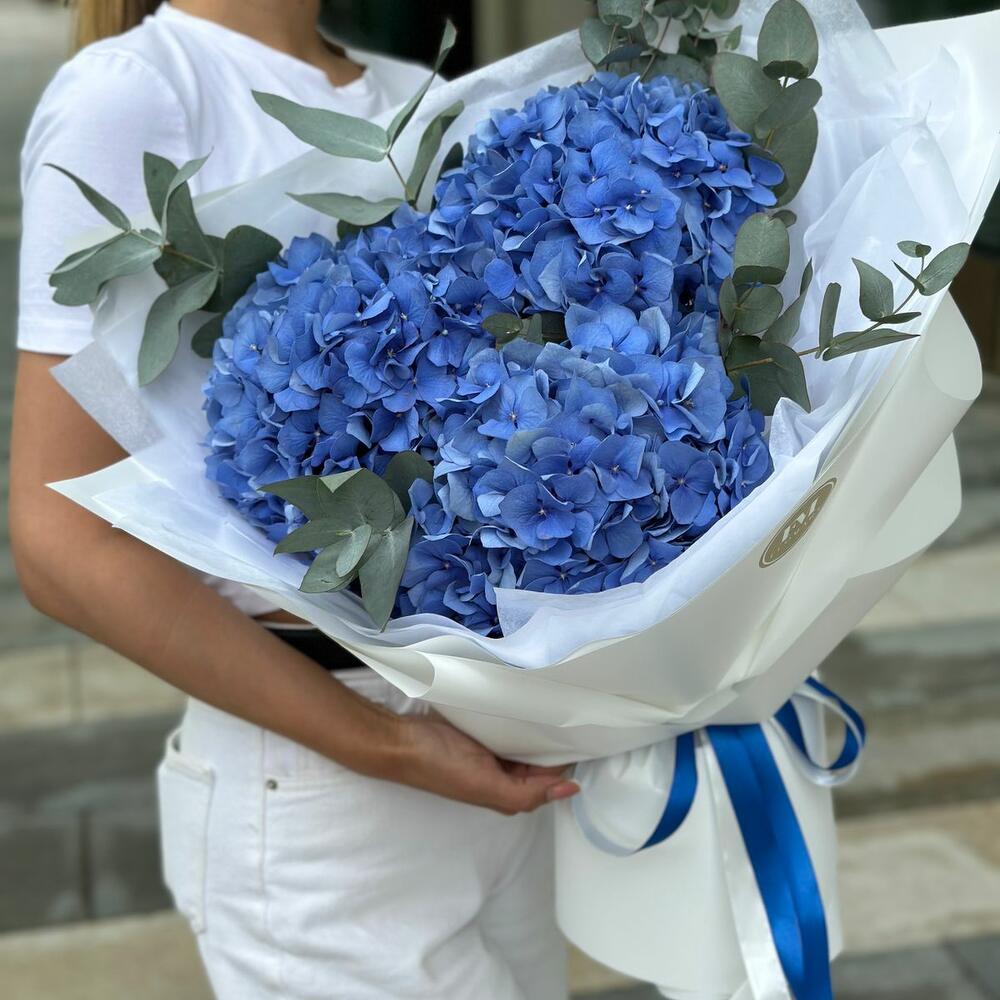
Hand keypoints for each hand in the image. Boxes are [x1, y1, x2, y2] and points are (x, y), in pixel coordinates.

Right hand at [392, 712, 578, 814]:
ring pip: (528, 743)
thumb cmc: (442, 766)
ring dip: (541, 729)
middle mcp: (504, 776)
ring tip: (559, 704)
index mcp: (510, 794)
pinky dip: (522, 719)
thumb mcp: (486, 786)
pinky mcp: (482, 734)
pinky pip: (511, 727)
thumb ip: (527, 794)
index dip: (570, 758)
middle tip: (577, 713)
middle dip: (559, 743)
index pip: (552, 777)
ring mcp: (493, 754)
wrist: (401, 741)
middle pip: (543, 761)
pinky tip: (532, 703)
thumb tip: (572, 790)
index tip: (588, 733)